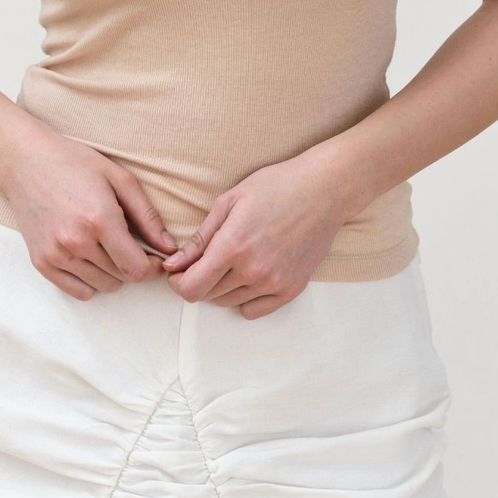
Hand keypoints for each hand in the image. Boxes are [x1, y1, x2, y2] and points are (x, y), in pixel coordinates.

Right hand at [0, 122, 179, 300]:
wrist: (25, 161)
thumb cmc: (74, 163)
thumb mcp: (118, 178)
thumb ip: (147, 216)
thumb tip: (169, 248)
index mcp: (99, 219)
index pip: (136, 268)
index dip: (152, 267)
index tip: (155, 257)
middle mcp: (76, 242)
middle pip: (122, 277)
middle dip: (133, 265)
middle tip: (130, 244)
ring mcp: (56, 255)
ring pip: (102, 285)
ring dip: (112, 272)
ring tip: (107, 245)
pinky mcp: (41, 262)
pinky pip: (78, 291)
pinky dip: (90, 280)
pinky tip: (90, 257)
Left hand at [160, 145, 350, 318]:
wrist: (323, 191)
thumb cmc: (275, 187)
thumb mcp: (228, 201)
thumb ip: (199, 238)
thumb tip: (173, 264)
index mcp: (233, 246)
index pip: (192, 288)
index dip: (178, 283)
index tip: (178, 272)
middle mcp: (253, 270)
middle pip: (208, 295)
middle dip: (198, 279)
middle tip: (204, 258)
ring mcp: (274, 283)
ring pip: (229, 302)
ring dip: (220, 287)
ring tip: (231, 260)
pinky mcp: (291, 290)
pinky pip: (254, 310)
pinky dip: (244, 298)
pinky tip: (247, 276)